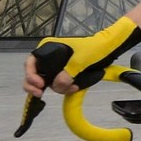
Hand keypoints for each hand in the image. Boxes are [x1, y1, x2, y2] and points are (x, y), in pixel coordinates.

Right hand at [24, 15, 140, 98]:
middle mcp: (50, 57)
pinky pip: (59, 84)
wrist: (109, 47)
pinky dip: (64, 88)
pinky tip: (73, 88)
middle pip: (34, 74)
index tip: (39, 84)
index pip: (31, 62)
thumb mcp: (81, 59)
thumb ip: (68, 72)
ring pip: (47, 81)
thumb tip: (56, 85)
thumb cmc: (95, 48)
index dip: (30, 74)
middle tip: (41, 93)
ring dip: (56, 88)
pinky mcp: (65, 73)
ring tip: (70, 88)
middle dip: (37, 85)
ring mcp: (57, 66)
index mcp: (48, 47)